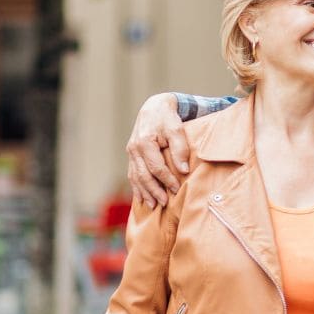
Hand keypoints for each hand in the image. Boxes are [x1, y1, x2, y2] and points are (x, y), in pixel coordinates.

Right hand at [125, 93, 188, 207]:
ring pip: (135, 177)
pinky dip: (136, 187)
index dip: (166, 180)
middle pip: (143, 175)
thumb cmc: (167, 118)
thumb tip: (183, 170)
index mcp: (144, 142)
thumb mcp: (177, 129)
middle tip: (164, 203)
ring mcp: (131, 153)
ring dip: (144, 192)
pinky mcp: (132, 155)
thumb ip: (180, 149)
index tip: (176, 189)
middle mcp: (134, 149)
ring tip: (153, 205)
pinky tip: (141, 197)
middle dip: (154, 191)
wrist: (155, 108)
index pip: (156, 167)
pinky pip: (132, 174)